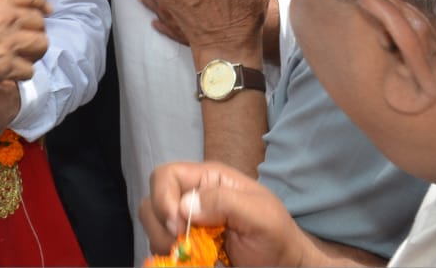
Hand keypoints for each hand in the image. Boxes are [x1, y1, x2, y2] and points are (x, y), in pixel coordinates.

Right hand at [0, 0, 49, 95]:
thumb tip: (2, 14)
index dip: (41, 5)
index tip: (46, 12)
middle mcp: (8, 18)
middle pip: (39, 24)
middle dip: (35, 32)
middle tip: (26, 41)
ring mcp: (10, 43)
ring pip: (41, 46)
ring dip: (33, 53)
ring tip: (23, 58)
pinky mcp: (7, 67)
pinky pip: (29, 70)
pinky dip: (21, 73)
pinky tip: (11, 73)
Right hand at [142, 161, 313, 266]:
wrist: (284, 265)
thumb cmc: (277, 237)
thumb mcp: (260, 215)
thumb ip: (225, 201)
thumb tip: (185, 205)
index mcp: (209, 180)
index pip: (166, 175)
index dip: (163, 198)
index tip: (178, 226)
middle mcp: (193, 198)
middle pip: (152, 201)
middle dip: (161, 226)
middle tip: (183, 247)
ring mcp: (188, 224)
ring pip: (152, 227)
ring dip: (163, 245)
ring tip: (190, 258)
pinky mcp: (187, 247)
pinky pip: (161, 249)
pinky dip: (167, 258)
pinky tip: (187, 264)